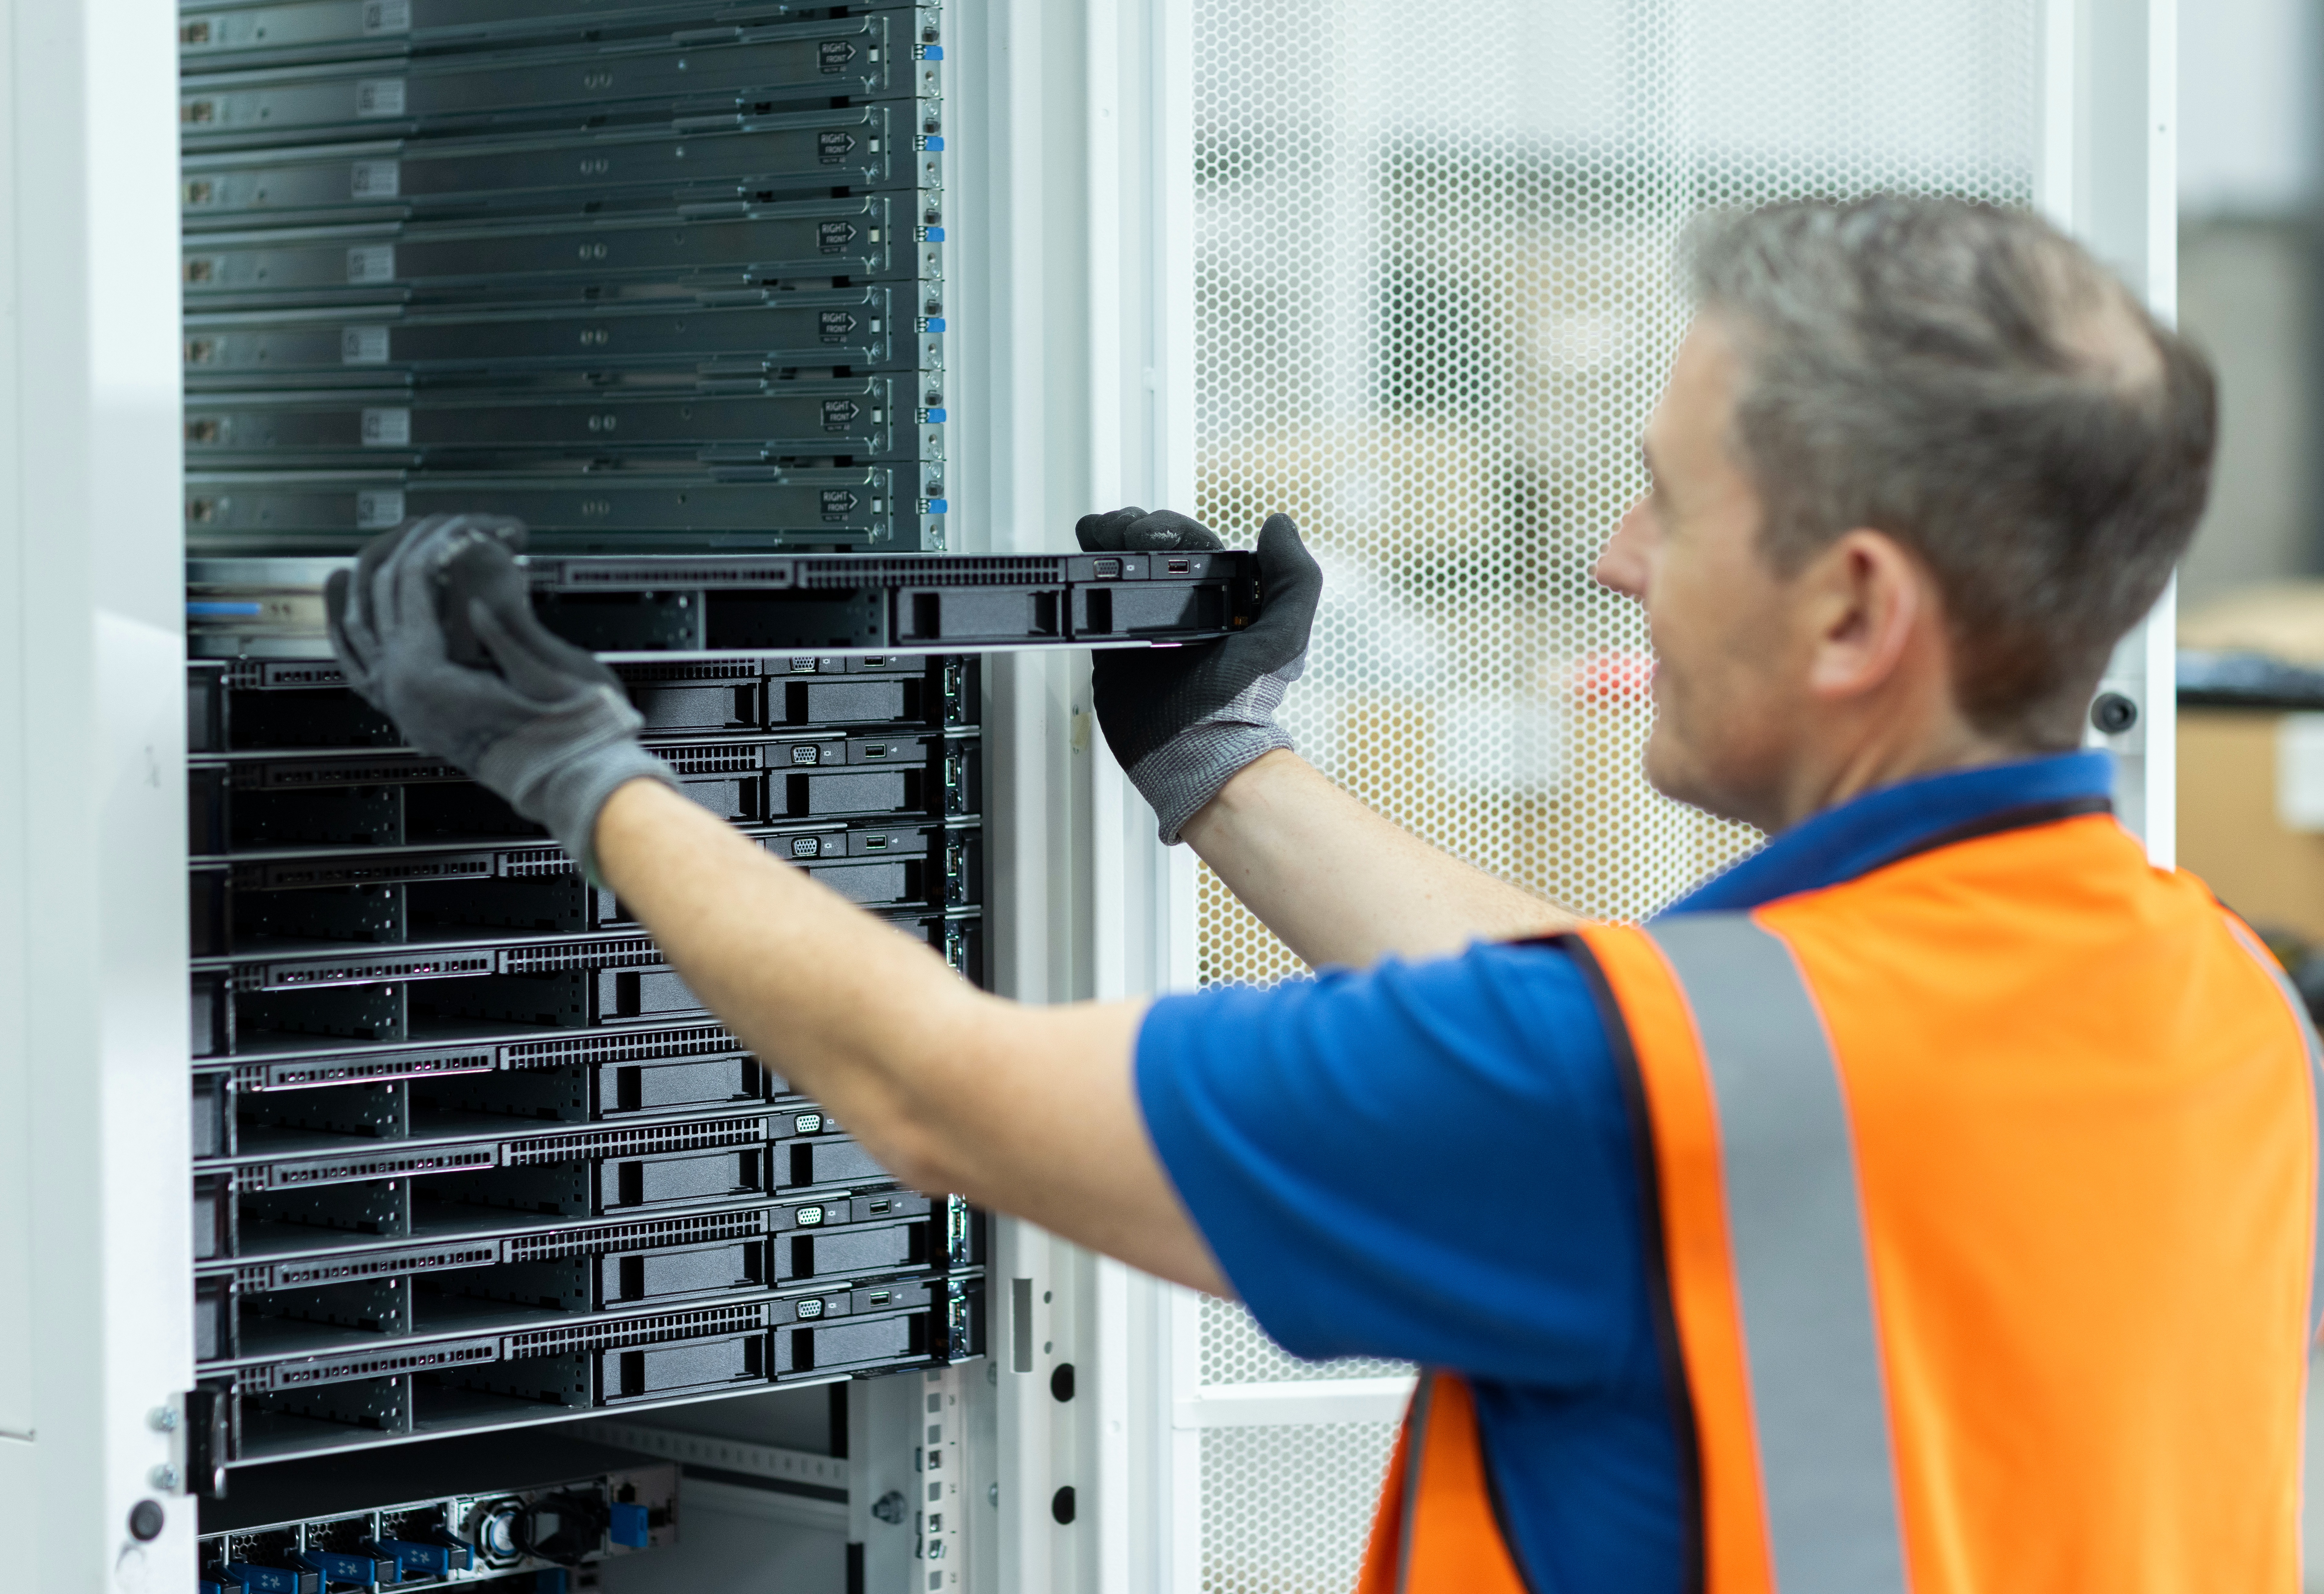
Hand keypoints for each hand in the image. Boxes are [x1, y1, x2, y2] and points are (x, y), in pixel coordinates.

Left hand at [325, 514, 675, 878]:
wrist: (576, 784)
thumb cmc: (570, 735)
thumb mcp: (544, 665)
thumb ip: (500, 616)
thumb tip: (476, 569)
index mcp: (426, 678)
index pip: (410, 582)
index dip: (439, 539)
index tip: (469, 520)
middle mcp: (401, 691)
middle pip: (380, 595)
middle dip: (411, 548)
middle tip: (444, 524)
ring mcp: (402, 705)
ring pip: (357, 627)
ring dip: (368, 579)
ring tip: (380, 546)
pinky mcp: (415, 713)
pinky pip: (361, 665)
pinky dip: (350, 628)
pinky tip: (348, 602)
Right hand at [1074, 507, 1321, 841]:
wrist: (1196, 751)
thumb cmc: (1242, 701)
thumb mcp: (1284, 635)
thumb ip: (1293, 578)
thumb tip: (1280, 527)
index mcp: (1224, 596)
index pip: (1191, 544)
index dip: (1168, 528)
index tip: (1150, 533)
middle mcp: (1186, 607)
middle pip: (1151, 550)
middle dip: (1131, 531)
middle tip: (1120, 537)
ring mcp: (1148, 625)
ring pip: (1122, 570)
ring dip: (1106, 546)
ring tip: (1097, 540)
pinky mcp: (1116, 648)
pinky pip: (1097, 607)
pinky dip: (1085, 582)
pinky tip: (1080, 568)